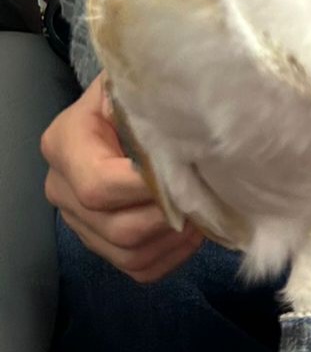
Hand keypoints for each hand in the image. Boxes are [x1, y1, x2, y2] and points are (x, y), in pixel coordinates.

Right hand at [40, 74, 202, 281]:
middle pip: (116, 226)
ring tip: (204, 213)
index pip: (100, 185)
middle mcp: (62, 188)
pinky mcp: (101, 242)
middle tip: (208, 196)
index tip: (191, 174)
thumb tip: (187, 119)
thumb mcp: (138, 84)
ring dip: (174, 239)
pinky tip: (193, 231)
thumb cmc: (140, 93)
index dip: (148, 187)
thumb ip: (151, 100)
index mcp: (65, 144)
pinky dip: (171, 256)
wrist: (131, 109)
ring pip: (128, 253)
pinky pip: (137, 267)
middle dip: (169, 215)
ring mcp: (79, 221)